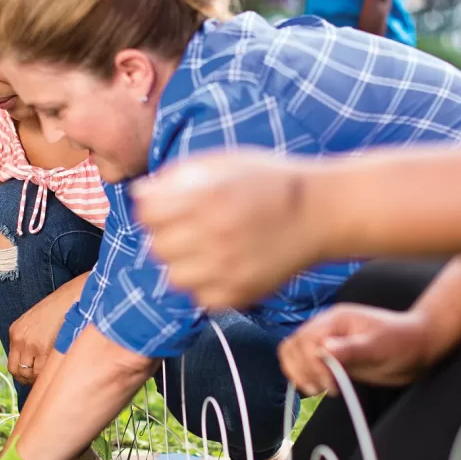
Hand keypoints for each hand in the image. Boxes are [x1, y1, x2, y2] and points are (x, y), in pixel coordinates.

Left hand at [8, 274, 86, 384]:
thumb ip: (31, 339)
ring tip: (51, 375)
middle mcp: (20, 339)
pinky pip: (42, 371)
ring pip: (30, 374)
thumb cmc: (60, 309)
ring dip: (39, 378)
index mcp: (15, 331)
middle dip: (29, 379)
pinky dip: (48, 374)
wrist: (72, 298)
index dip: (23, 374)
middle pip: (18, 372)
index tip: (32, 377)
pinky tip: (56, 370)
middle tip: (41, 380)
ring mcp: (31, 344)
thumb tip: (33, 364)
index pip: (12, 364)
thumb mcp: (37, 322)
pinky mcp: (44, 347)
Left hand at [132, 150, 314, 308]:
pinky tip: (224, 267)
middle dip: (167, 236)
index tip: (166, 210)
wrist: (319, 212)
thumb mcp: (223, 162)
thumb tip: (141, 194)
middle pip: (156, 247)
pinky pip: (200, 297)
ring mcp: (227, 268)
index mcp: (206, 196)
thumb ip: (178, 175)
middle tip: (189, 230)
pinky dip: (206, 285)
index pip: (147, 213)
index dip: (154, 210)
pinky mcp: (239, 293)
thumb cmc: (270, 181)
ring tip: (206, 250)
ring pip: (174, 277)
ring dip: (183, 264)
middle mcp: (214, 233)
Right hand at [277, 304, 435, 394]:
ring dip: (298, 373)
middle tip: (325, 389)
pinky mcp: (329, 358)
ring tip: (318, 390)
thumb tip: (325, 349)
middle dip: (303, 370)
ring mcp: (325, 342)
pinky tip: (319, 388)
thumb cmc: (402, 342)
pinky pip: (304, 364)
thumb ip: (352, 349)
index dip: (313, 364)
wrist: (416, 347)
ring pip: (293, 353)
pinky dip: (303, 375)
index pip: (306, 340)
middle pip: (294, 346)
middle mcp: (325, 328)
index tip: (331, 384)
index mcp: (334, 319)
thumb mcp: (379, 346)